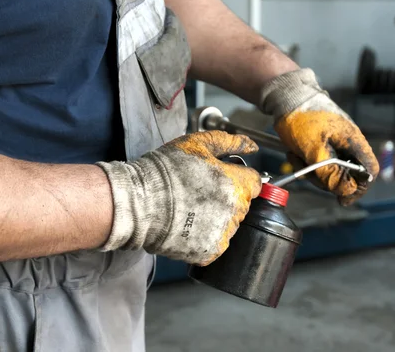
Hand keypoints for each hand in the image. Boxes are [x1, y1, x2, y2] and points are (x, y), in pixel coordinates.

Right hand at [97, 131, 261, 264]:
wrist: (139, 202)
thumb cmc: (165, 170)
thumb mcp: (198, 144)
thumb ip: (230, 142)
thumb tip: (252, 146)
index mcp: (236, 184)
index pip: (255, 183)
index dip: (238, 178)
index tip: (221, 179)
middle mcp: (235, 211)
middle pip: (242, 204)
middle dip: (227, 197)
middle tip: (199, 192)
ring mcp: (223, 234)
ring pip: (230, 225)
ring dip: (217, 218)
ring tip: (191, 209)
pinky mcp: (209, 252)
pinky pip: (216, 243)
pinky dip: (205, 237)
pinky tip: (188, 224)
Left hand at [260, 69, 378, 205]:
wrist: (285, 94)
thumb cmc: (301, 118)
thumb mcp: (314, 150)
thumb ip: (331, 173)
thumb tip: (346, 192)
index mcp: (352, 141)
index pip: (368, 171)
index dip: (358, 188)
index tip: (342, 199)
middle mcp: (348, 141)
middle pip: (346, 174)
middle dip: (325, 178)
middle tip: (308, 173)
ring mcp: (334, 140)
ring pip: (329, 168)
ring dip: (311, 169)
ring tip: (296, 157)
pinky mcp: (321, 140)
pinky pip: (317, 159)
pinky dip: (305, 160)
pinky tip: (294, 153)